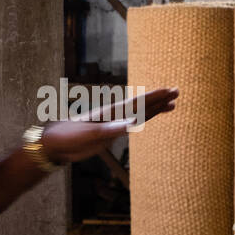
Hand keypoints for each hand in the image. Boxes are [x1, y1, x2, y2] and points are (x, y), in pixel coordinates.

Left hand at [40, 86, 179, 164]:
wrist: (56, 144)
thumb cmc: (70, 137)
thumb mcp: (90, 134)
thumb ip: (111, 129)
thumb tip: (131, 123)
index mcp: (112, 113)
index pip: (138, 103)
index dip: (154, 97)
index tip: (169, 90)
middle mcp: (115, 116)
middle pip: (143, 105)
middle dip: (160, 99)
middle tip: (178, 91)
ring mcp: (114, 123)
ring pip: (141, 114)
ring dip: (156, 110)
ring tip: (173, 105)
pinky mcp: (111, 133)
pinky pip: (132, 125)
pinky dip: (144, 120)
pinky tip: (149, 118)